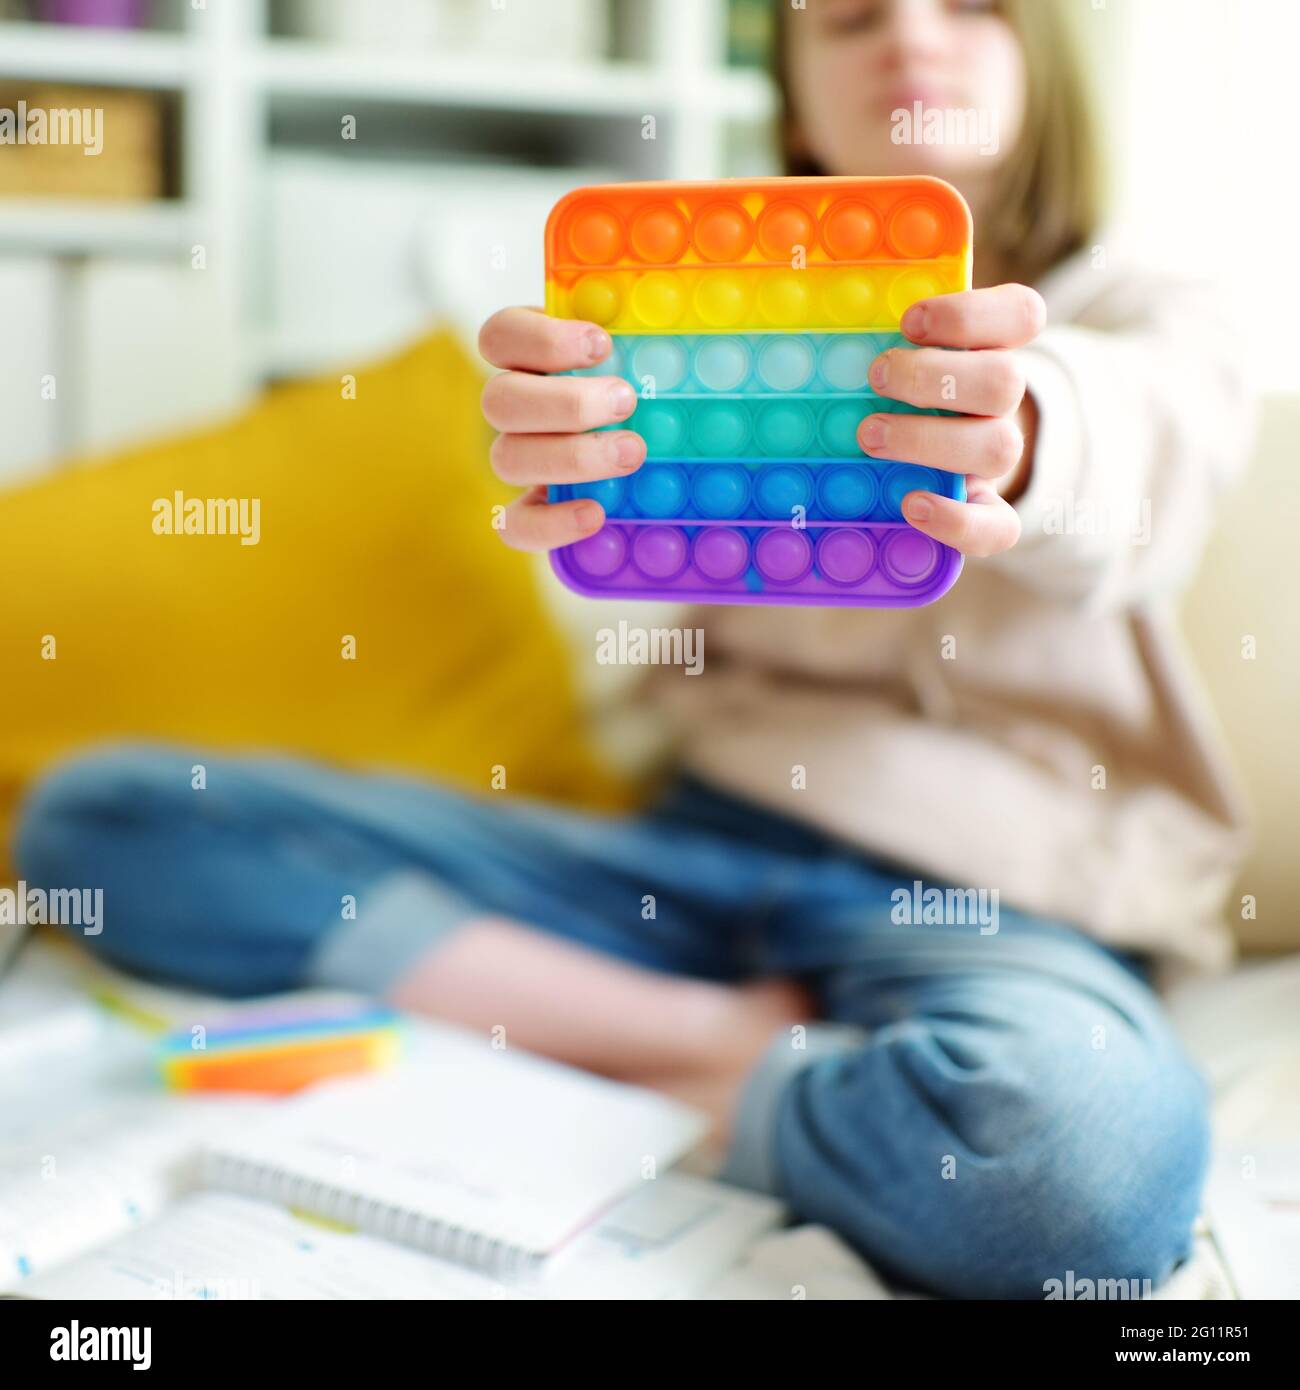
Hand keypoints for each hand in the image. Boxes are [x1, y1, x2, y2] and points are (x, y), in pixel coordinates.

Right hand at [479, 307, 644, 551]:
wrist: (657, 457)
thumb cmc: (653, 384)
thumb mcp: (654, 347)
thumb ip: (658, 327)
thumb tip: (726, 282)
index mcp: (531, 355)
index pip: (500, 335)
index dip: (542, 340)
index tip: (602, 343)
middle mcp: (516, 405)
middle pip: (499, 400)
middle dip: (566, 402)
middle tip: (627, 400)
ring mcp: (519, 458)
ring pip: (507, 457)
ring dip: (569, 457)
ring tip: (632, 451)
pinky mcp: (531, 511)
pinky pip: (516, 525)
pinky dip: (550, 523)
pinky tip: (596, 514)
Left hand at [863, 282, 1044, 556]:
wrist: (915, 465)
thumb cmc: (888, 394)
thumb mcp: (882, 353)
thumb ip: (864, 325)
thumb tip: (795, 285)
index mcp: (987, 350)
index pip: (1021, 315)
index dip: (971, 314)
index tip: (909, 320)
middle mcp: (998, 404)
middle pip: (1004, 380)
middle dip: (935, 377)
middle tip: (876, 375)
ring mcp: (992, 459)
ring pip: (998, 445)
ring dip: (930, 439)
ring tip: (869, 435)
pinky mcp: (986, 514)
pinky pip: (998, 526)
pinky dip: (957, 520)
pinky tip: (911, 506)